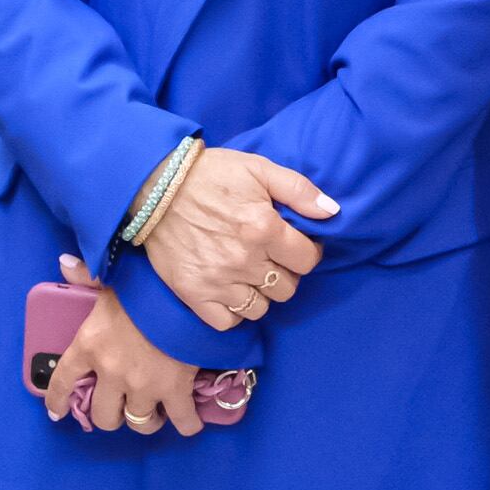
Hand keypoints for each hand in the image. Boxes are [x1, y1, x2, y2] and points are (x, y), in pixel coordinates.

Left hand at [50, 255, 204, 436]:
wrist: (182, 289)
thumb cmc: (144, 282)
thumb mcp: (110, 277)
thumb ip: (87, 276)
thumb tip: (65, 264)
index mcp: (89, 345)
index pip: (63, 381)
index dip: (57, 400)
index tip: (57, 412)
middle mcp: (111, 372)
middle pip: (103, 416)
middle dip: (111, 415)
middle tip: (121, 406)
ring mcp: (143, 385)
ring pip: (138, 423)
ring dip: (144, 420)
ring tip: (153, 412)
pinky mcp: (175, 389)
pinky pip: (181, 421)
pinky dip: (186, 424)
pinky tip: (188, 422)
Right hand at [143, 145, 333, 329]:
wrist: (157, 187)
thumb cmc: (212, 175)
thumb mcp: (260, 168)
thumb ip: (299, 190)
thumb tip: (332, 213)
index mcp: (264, 228)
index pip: (307, 260)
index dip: (308, 252)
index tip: (297, 245)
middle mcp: (244, 259)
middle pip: (287, 287)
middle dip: (286, 273)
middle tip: (273, 258)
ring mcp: (218, 281)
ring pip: (261, 308)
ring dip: (262, 293)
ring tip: (252, 273)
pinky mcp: (194, 294)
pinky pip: (228, 321)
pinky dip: (235, 311)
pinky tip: (232, 291)